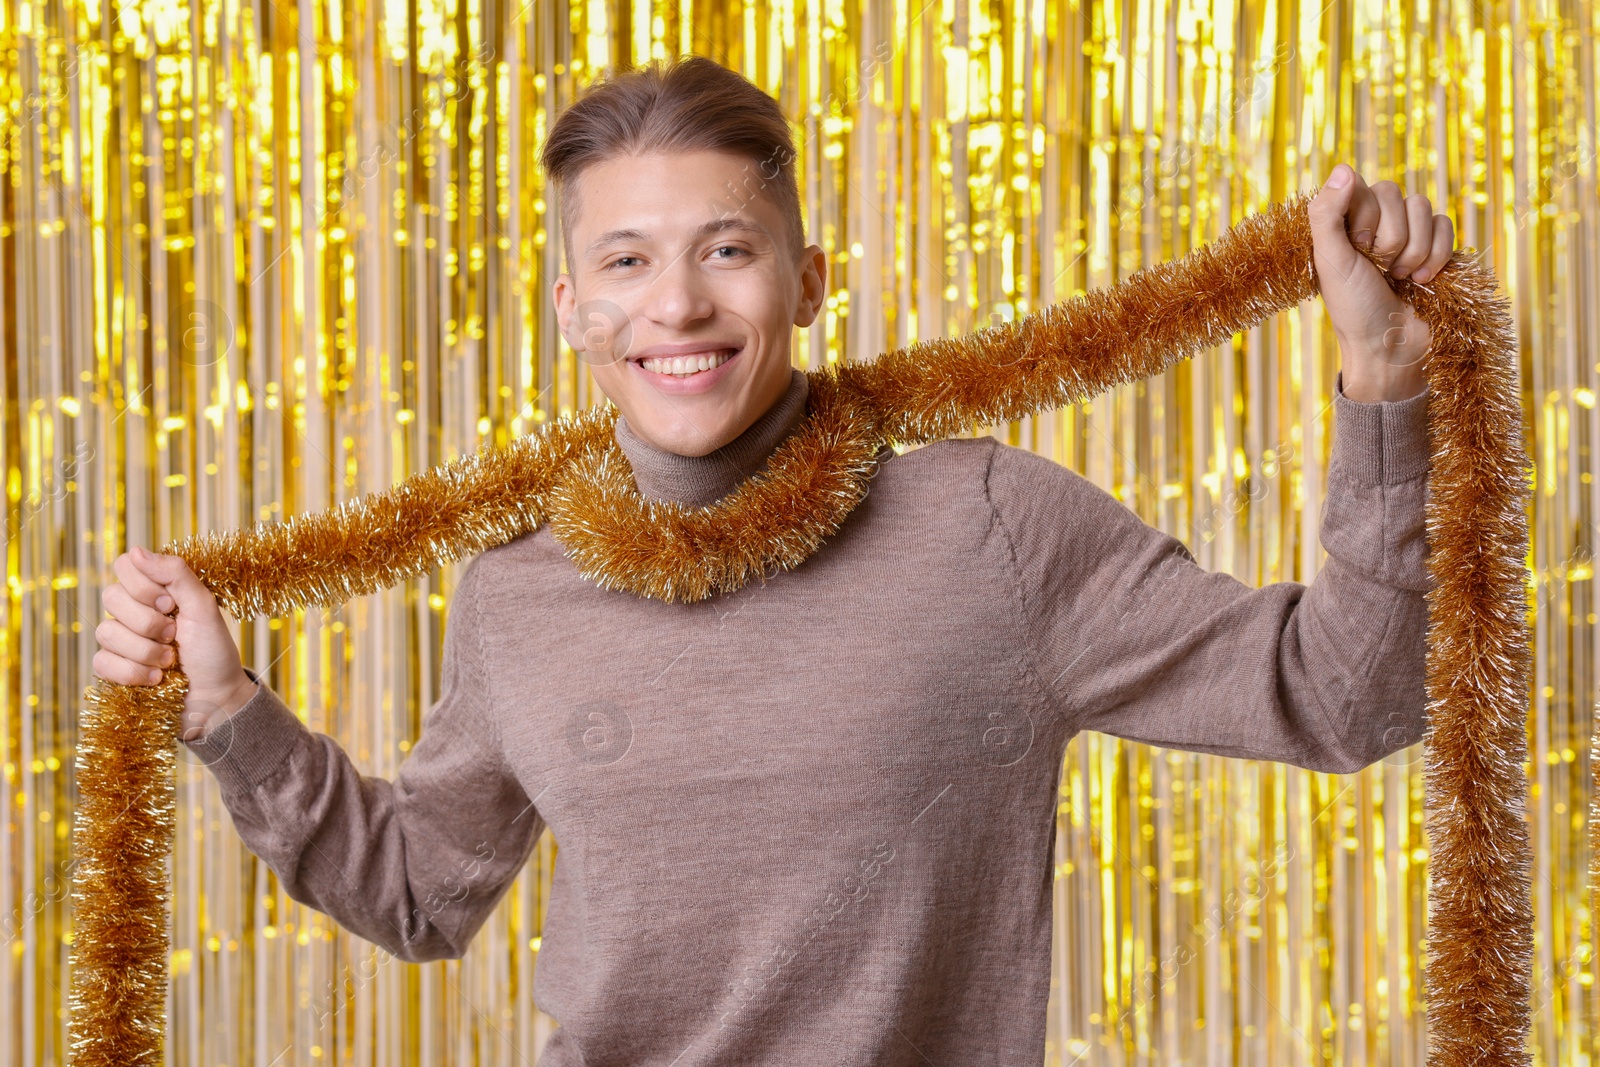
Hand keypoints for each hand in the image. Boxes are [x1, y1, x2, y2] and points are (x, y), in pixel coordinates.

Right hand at [93, 545, 256, 739]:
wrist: (216, 697)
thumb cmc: (213, 651)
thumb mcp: (204, 607)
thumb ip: (176, 574)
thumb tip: (136, 550)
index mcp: (155, 590)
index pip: (125, 565)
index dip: (145, 585)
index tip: (172, 604)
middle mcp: (132, 610)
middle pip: (111, 597)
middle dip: (149, 621)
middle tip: (174, 635)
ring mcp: (119, 639)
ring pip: (105, 632)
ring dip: (146, 651)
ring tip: (170, 661)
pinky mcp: (112, 668)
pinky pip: (101, 662)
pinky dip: (134, 673)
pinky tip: (156, 679)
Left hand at [1309, 163, 1455, 402]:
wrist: (1391, 345)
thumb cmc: (1354, 307)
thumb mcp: (1331, 261)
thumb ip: (1327, 214)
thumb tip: (1343, 168)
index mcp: (1344, 222)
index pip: (1362, 185)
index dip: (1365, 217)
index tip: (1358, 249)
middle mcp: (1375, 222)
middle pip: (1395, 194)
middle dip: (1390, 238)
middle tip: (1379, 269)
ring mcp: (1407, 231)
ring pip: (1423, 207)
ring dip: (1413, 249)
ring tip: (1400, 277)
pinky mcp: (1436, 244)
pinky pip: (1445, 224)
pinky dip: (1436, 254)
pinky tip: (1423, 279)